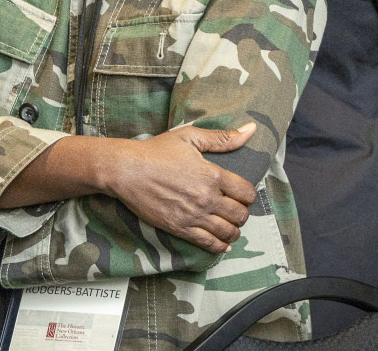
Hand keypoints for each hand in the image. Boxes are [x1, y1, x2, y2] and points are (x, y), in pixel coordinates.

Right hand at [104, 124, 259, 254]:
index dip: (249, 195)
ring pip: (228, 232)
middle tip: (235, 209)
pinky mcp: (180, 229)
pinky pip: (209, 244)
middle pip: (240, 215)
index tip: (242, 193)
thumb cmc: (156, 151)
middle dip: (242, 213)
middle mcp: (207, 198)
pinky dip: (220, 247)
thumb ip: (223, 137)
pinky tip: (223, 244)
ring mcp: (194, 216)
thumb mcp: (190, 137)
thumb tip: (251, 129)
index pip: (247, 193)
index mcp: (213, 175)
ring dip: (234, 230)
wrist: (126, 170)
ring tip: (229, 225)